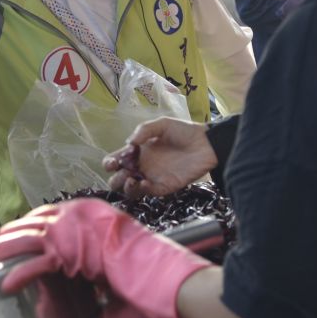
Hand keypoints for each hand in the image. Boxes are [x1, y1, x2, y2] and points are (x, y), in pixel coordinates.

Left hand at [0, 199, 221, 317]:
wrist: (161, 275)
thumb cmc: (151, 277)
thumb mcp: (123, 276)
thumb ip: (103, 290)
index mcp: (96, 216)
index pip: (57, 214)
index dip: (36, 223)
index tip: (22, 229)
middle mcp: (82, 216)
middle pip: (39, 222)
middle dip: (16, 232)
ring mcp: (74, 232)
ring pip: (31, 237)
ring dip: (8, 247)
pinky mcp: (68, 253)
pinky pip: (36, 264)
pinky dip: (20, 274)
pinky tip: (7, 283)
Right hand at [103, 117, 217, 197]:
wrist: (206, 143)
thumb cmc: (184, 131)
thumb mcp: (162, 124)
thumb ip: (144, 130)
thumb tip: (129, 143)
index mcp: (138, 152)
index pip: (116, 161)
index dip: (109, 163)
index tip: (112, 163)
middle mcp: (142, 166)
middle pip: (119, 179)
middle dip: (114, 179)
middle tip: (121, 172)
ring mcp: (152, 178)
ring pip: (130, 190)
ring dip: (126, 188)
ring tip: (131, 180)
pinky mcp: (164, 187)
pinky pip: (148, 193)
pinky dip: (142, 190)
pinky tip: (143, 182)